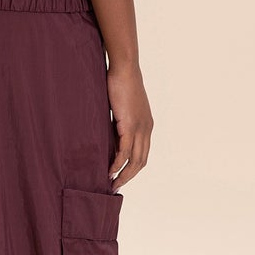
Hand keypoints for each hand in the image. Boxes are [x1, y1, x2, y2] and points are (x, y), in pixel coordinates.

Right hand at [106, 61, 152, 188]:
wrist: (124, 68)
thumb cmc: (120, 82)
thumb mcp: (122, 106)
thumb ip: (119, 121)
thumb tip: (108, 131)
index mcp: (146, 125)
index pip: (143, 153)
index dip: (133, 167)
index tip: (121, 176)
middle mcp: (147, 129)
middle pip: (141, 161)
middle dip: (129, 176)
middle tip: (116, 186)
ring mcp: (140, 128)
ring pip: (135, 160)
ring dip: (124, 174)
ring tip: (112, 183)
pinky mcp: (130, 125)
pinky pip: (124, 151)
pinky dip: (117, 163)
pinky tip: (109, 170)